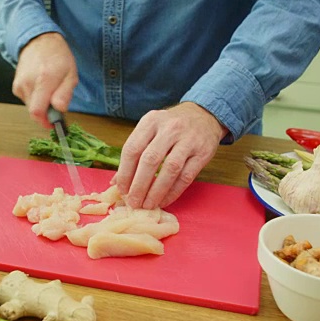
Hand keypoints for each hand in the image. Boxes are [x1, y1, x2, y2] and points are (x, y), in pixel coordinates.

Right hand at [12, 32, 77, 127]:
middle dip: (46, 113)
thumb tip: (59, 109)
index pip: (37, 112)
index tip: (54, 124)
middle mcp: (28, 83)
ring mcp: (19, 85)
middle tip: (56, 103)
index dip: (45, 122)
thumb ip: (65, 94)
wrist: (39, 41)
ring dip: (41, 105)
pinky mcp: (16, 87)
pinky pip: (27, 100)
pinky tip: (41, 87)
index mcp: (44, 80)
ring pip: (31, 107)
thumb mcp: (71, 75)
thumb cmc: (58, 57)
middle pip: (34, 112)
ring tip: (49, 89)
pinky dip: (35, 99)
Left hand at [113, 102, 228, 208]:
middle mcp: (169, 128)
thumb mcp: (150, 130)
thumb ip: (134, 152)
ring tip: (147, 205)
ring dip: (156, 192)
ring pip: (169, 170)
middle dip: (139, 185)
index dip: (125, 173)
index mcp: (151, 121)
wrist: (204, 115)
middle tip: (133, 202)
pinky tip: (164, 201)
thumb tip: (116, 182)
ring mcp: (188, 140)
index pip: (132, 149)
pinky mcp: (203, 153)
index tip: (122, 190)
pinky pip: (186, 177)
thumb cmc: (171, 127)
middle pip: (150, 160)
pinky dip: (173, 192)